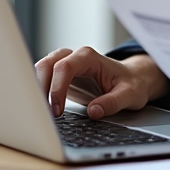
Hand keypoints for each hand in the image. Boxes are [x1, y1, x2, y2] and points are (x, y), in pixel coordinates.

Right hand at [35, 46, 169, 119]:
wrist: (133, 79)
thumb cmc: (131, 84)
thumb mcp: (129, 95)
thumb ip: (112, 102)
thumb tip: (93, 111)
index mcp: (90, 57)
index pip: (65, 67)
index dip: (57, 88)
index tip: (57, 111)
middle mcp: (75, 57)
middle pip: (48, 64)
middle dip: (40, 87)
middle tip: (43, 113)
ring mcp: (66, 65)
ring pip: (42, 69)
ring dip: (36, 88)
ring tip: (40, 112)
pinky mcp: (61, 76)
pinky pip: (43, 78)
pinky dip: (39, 91)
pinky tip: (41, 108)